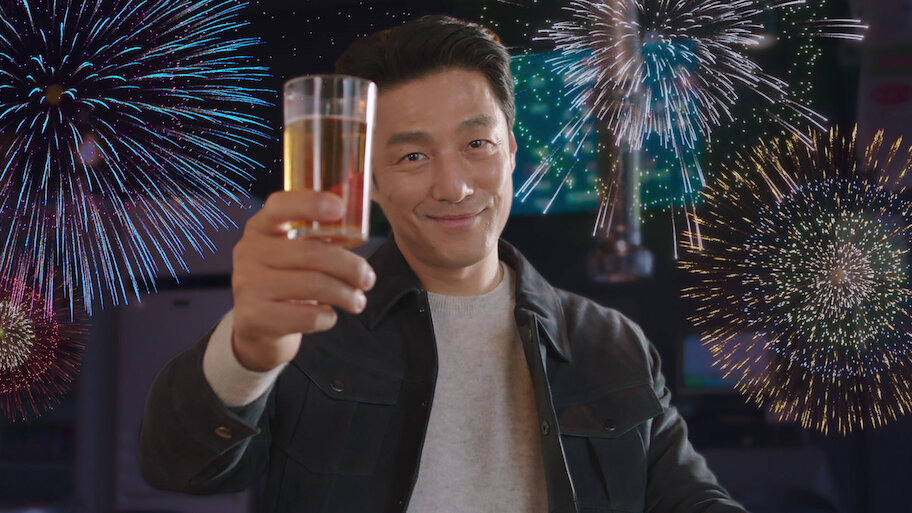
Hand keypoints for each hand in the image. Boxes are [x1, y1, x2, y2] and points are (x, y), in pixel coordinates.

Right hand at [230, 190, 375, 371]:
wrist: (254, 324)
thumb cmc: (285, 278)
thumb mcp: (290, 250)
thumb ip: (315, 235)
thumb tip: (358, 229)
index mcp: (261, 227)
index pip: (280, 206)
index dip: (311, 203)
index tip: (340, 208)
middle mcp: (249, 251)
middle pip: (311, 252)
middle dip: (351, 267)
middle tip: (368, 279)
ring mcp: (248, 284)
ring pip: (314, 285)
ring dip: (346, 295)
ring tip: (358, 301)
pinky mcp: (255, 317)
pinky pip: (308, 316)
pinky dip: (329, 317)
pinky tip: (329, 315)